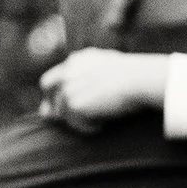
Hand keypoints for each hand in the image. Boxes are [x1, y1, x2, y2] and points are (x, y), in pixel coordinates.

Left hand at [38, 48, 168, 129]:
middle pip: (47, 87)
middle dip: (52, 102)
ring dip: (78, 119)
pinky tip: (102, 124)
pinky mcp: (73, 104)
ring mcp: (68, 87)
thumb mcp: (109, 68)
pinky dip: (88, 128)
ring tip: (100, 121)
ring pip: (63, 110)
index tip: (61, 104)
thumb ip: (90, 76)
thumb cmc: (134, 76)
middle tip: (61, 118)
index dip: (55, 91)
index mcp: (77, 60)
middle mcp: (68, 71)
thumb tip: (77, 92)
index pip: (54, 75)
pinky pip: (75, 123)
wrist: (139, 79)